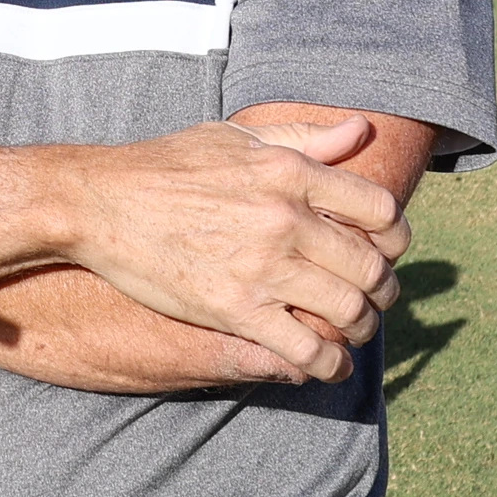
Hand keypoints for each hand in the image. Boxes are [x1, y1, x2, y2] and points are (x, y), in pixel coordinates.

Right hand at [53, 119, 409, 378]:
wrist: (101, 202)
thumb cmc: (166, 164)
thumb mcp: (236, 138)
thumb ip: (303, 138)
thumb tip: (361, 129)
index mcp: (290, 172)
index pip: (379, 210)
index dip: (395, 237)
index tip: (386, 249)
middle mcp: (285, 218)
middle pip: (372, 267)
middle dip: (384, 290)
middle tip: (376, 298)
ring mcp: (262, 267)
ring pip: (349, 311)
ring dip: (363, 328)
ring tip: (354, 331)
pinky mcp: (236, 310)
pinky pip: (305, 350)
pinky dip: (329, 366)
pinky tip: (329, 367)